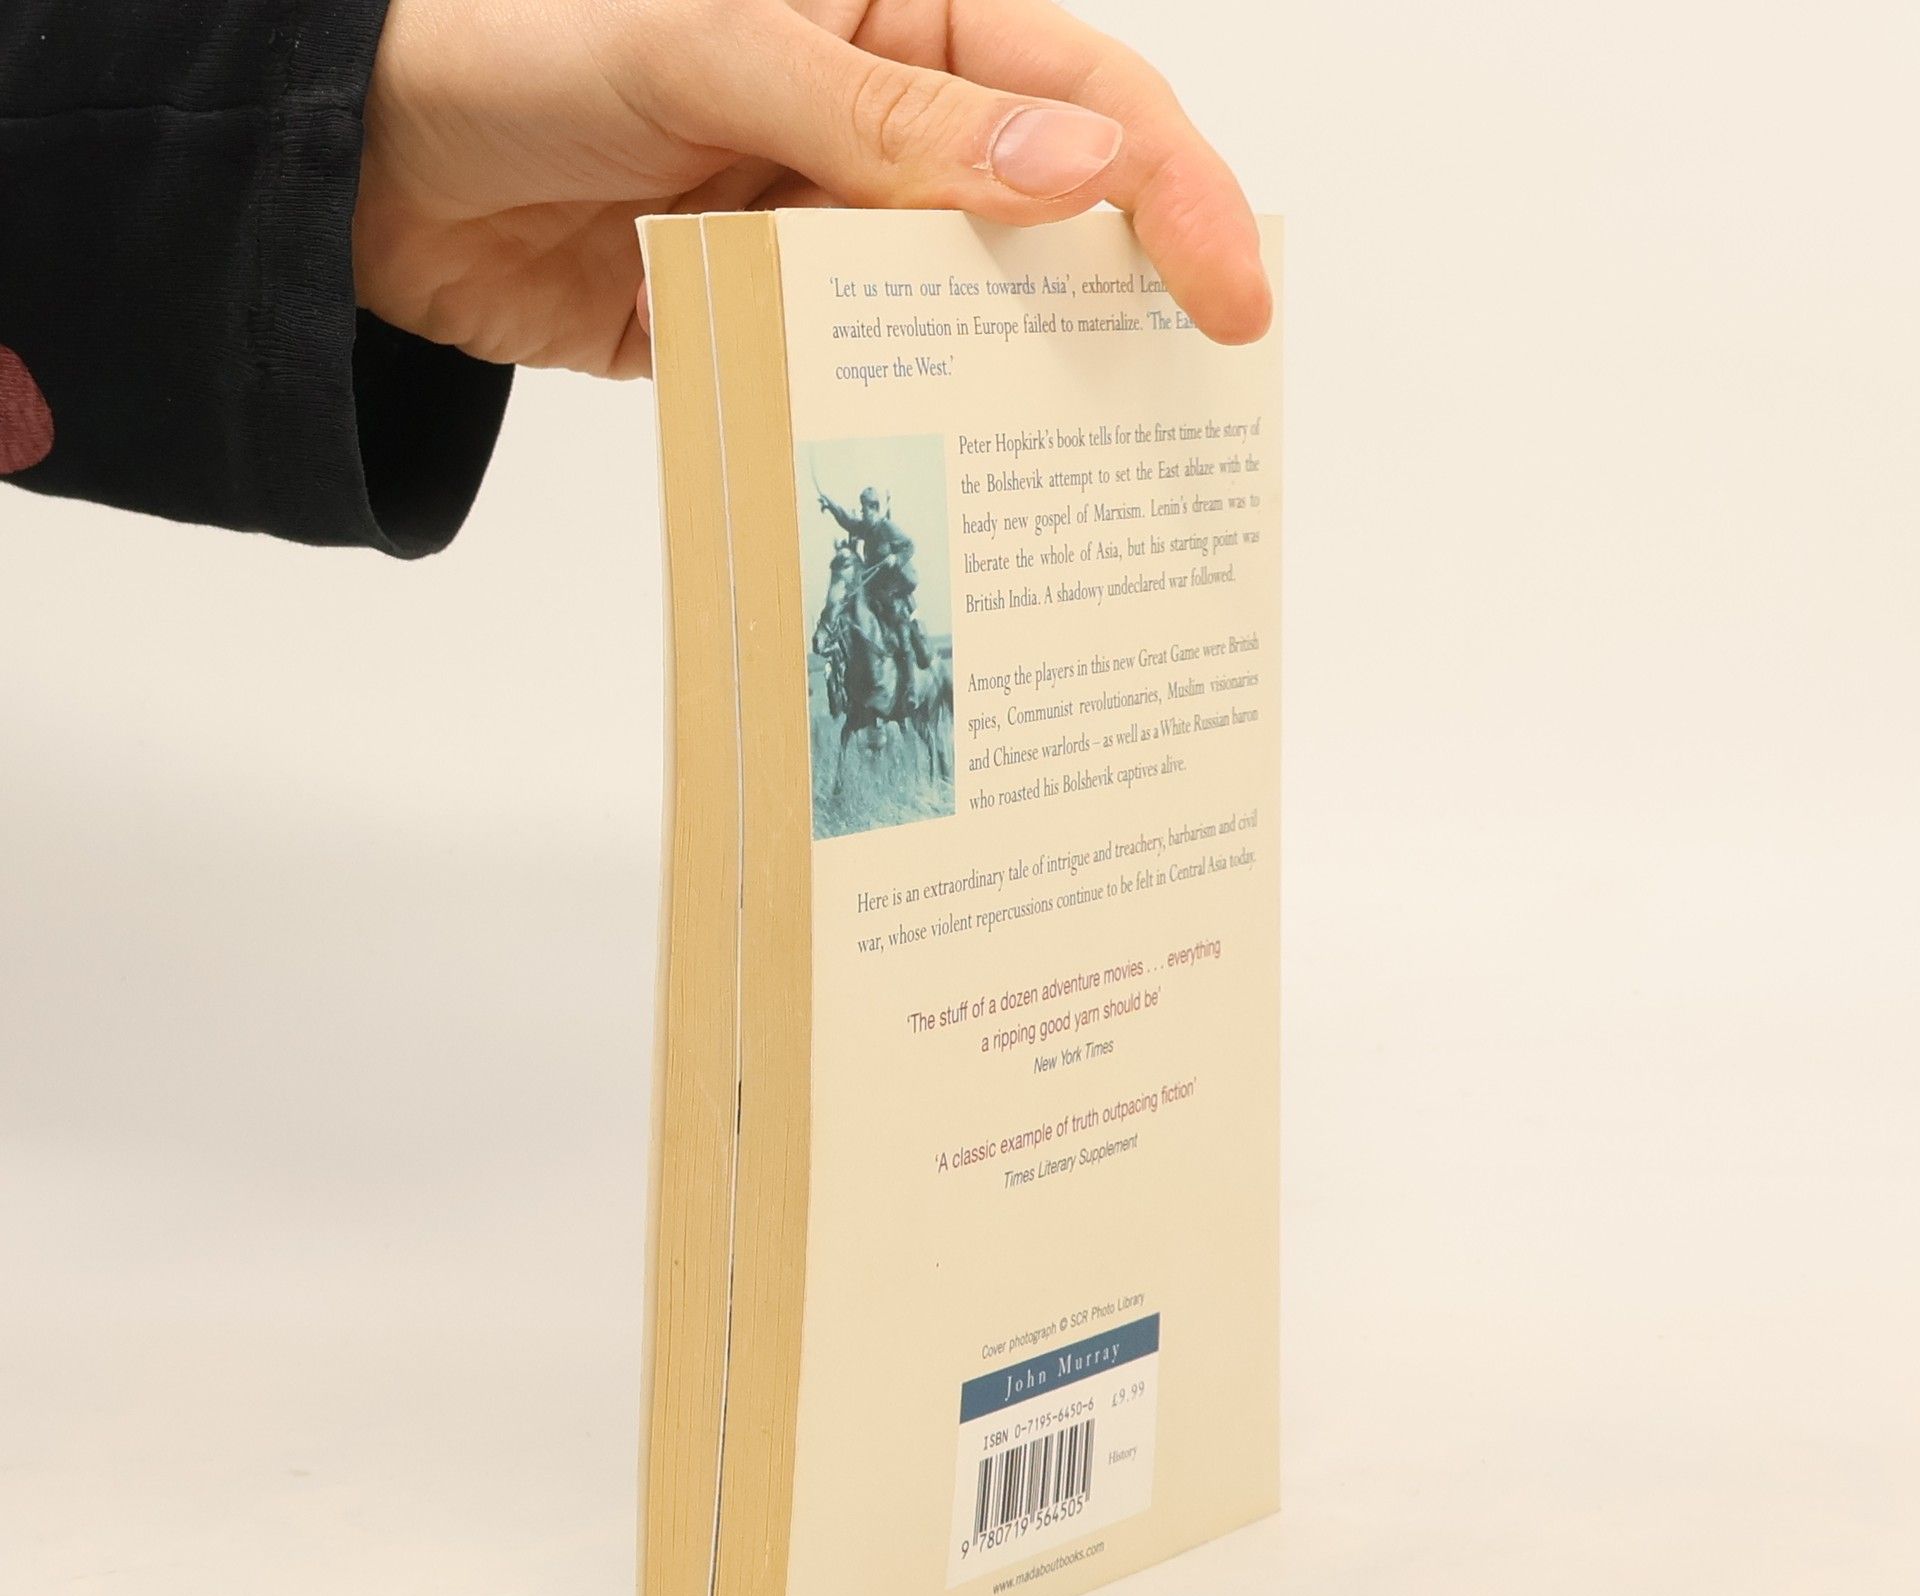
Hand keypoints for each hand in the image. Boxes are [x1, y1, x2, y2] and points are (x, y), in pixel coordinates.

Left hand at [354, 0, 1270, 379]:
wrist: (362, 169)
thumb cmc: (515, 52)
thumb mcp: (715, 53)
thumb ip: (889, 122)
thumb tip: (1070, 173)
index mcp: (893, 16)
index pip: (1074, 95)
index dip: (1170, 188)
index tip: (1231, 295)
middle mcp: (877, 125)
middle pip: (1043, 216)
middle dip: (1120, 299)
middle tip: (1192, 403)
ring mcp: (826, 230)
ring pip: (960, 312)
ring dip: (1008, 377)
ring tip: (1079, 466)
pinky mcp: (771, 323)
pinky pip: (862, 376)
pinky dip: (899, 420)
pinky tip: (943, 472)